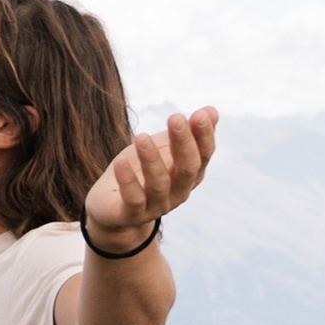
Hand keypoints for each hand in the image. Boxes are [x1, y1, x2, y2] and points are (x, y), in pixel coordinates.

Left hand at [85, 106, 218, 240]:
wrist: (111, 209)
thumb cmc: (141, 170)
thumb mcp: (162, 148)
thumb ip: (185, 132)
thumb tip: (212, 110)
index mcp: (189, 174)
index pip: (203, 155)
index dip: (204, 136)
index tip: (200, 114)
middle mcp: (178, 192)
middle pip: (187, 169)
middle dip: (183, 143)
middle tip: (176, 117)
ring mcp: (156, 206)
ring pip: (159, 184)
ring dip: (151, 159)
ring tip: (142, 137)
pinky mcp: (131, 214)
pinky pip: (133, 199)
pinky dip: (128, 180)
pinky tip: (120, 162)